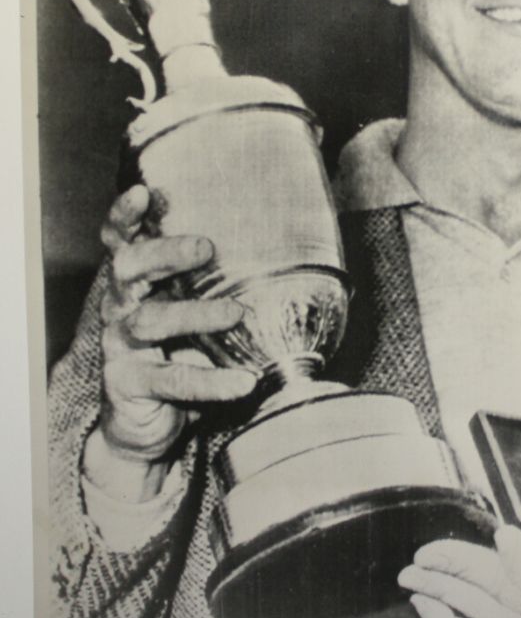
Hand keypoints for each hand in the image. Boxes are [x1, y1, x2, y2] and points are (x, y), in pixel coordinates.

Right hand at [86, 184, 255, 498]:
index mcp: (136, 282)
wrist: (144, 425)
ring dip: (197, 314)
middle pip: (128, 268)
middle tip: (205, 248)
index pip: (120, 240)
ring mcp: (119, 346)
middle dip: (164, 253)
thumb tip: (304, 260)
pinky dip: (212, 381)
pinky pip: (172, 380)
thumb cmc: (179, 353)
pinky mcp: (129, 385)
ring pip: (151, 321)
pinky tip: (244, 381)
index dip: (125, 216)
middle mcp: (121, 306)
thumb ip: (223, 288)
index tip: (142, 192)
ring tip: (237, 313)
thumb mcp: (194, 314)